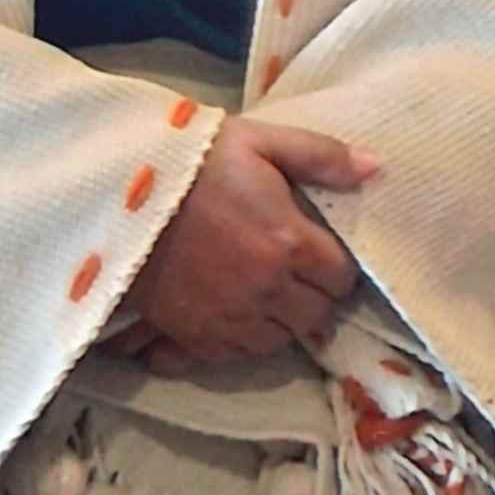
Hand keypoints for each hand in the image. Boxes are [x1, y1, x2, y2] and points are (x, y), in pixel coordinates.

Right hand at [128, 118, 371, 369]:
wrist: (117, 191)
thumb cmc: (194, 159)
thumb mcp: (260, 141)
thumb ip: (321, 155)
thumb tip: (376, 169)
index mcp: (289, 242)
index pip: (341, 278)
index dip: (337, 266)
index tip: (323, 253)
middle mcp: (266, 289)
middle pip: (316, 315)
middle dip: (315, 296)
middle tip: (297, 274)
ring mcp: (229, 318)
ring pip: (280, 340)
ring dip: (281, 320)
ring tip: (266, 293)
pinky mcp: (193, 335)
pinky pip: (236, 354)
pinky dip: (242, 338)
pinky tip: (233, 312)